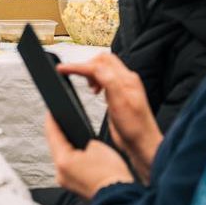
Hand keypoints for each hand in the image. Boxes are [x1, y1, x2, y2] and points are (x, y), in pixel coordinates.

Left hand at [43, 114, 133, 198]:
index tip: (50, 113)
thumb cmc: (111, 176)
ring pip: (63, 159)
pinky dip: (75, 162)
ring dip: (68, 149)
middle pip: (56, 148)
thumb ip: (84, 139)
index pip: (52, 135)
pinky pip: (71, 170)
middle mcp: (60, 174)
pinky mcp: (75, 188)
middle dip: (61, 135)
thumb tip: (80, 141)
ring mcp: (67, 183)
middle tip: (63, 122)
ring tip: (74, 138)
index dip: (51, 121)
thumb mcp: (97, 146)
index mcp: (63, 161)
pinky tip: (82, 156)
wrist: (120, 198)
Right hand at [57, 53, 160, 177]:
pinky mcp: (118, 95)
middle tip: (75, 77)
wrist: (142, 144)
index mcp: (127, 80)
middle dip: (86, 66)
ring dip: (90, 73)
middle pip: (102, 60)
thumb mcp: (120, 104)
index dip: (79, 66)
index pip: (99, 63)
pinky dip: (95, 81)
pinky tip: (94, 92)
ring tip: (88, 87)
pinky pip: (104, 80)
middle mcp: (126, 81)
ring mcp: (122, 87)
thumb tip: (96, 67)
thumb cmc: (135, 128)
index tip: (63, 69)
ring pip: (103, 69)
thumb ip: (109, 82)